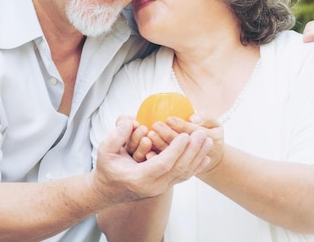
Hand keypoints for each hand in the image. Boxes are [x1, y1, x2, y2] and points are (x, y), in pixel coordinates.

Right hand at [94, 117, 212, 203]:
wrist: (106, 191)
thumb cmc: (106, 168)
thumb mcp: (104, 150)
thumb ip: (116, 136)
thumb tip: (129, 122)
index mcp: (139, 178)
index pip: (163, 164)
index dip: (176, 150)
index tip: (185, 135)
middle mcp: (152, 186)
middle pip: (178, 169)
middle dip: (192, 151)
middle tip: (202, 134)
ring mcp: (159, 189)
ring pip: (183, 174)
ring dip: (197, 157)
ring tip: (208, 142)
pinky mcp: (163, 187)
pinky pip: (182, 177)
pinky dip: (195, 167)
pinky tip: (205, 157)